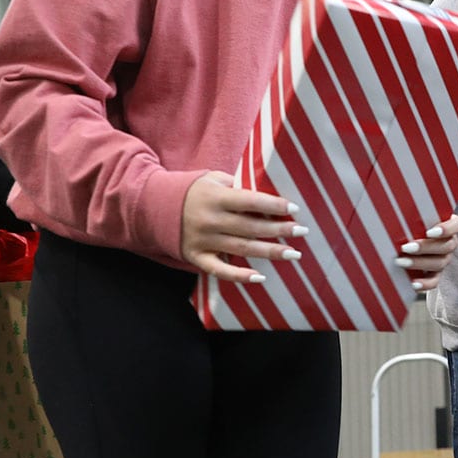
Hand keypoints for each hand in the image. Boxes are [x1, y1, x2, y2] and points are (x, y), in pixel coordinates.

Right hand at [181, 171, 305, 282]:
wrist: (155, 206)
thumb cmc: (195, 191)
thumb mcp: (213, 180)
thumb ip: (239, 186)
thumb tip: (271, 196)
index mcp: (215, 197)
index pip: (250, 201)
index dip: (274, 205)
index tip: (295, 209)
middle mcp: (210, 220)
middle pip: (251, 227)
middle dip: (279, 230)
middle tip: (303, 231)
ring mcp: (203, 240)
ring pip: (242, 249)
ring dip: (270, 252)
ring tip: (294, 253)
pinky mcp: (197, 257)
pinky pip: (220, 270)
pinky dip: (240, 276)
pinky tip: (261, 278)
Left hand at [396, 214, 457, 291]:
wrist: (402, 241)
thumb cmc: (407, 223)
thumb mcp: (411, 216)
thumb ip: (409, 212)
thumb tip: (393, 206)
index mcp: (448, 225)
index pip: (457, 225)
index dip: (447, 229)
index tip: (429, 232)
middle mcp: (449, 243)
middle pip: (446, 246)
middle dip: (425, 247)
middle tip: (406, 247)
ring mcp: (443, 259)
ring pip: (439, 263)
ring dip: (420, 263)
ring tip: (400, 261)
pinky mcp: (435, 275)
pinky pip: (434, 282)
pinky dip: (424, 284)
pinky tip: (413, 283)